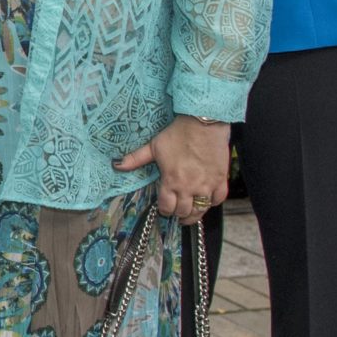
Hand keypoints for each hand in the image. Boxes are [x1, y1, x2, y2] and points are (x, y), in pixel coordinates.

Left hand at [116, 116, 230, 224]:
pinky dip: (213, 202)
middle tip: (176, 212)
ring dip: (194, 214)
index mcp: (171, 181)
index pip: (166, 207)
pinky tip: (208, 200)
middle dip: (178, 214)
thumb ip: (135, 158)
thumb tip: (115, 165)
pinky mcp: (221, 179)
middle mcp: (189, 187)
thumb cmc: (177, 134)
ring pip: (201, 209)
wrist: (203, 123)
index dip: (164, 210)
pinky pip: (219, 199)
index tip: (164, 208)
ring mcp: (207, 185)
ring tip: (190, 214)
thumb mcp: (153, 146)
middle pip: (183, 211)